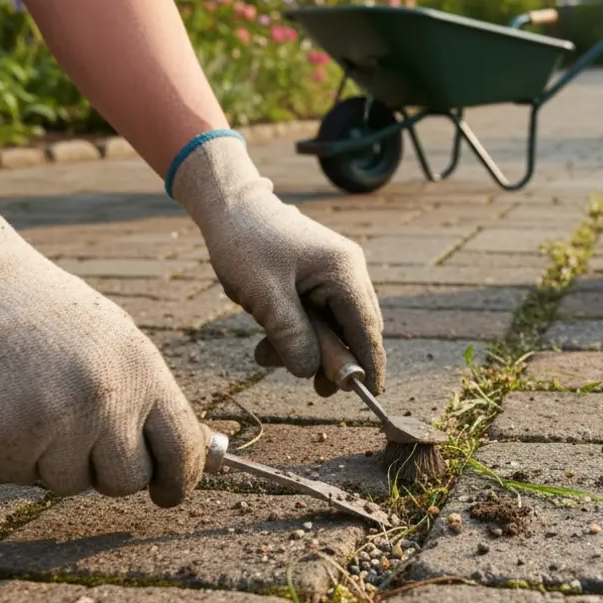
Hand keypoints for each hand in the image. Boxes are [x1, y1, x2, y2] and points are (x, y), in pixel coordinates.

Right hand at [0, 163, 207, 505]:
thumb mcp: (121, 345)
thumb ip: (150, 399)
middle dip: (108, 471)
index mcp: (143, 372)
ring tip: (33, 405)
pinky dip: (6, 454)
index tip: (168, 493)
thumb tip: (189, 455)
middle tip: (82, 439)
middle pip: (126, 481)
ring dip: (53, 460)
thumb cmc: (53, 320)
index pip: (182, 449)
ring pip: (68, 483)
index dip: (179, 481)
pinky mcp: (3, 440)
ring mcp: (54, 422)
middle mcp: (105, 400)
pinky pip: (17, 476)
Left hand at [169, 132, 385, 394]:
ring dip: (309, 348)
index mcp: (343, 272)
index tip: (372, 396)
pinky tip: (268, 339)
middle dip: (335, 360)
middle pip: (356, 330)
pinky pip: (319, 315)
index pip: (367, 329)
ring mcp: (336, 273)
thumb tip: (309, 371)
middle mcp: (349, 271)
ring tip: (267, 355)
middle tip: (314, 388)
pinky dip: (299, 332)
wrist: (230, 206)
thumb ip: (290, 335)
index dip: (369, 365)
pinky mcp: (320, 277)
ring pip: (335, 326)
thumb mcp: (264, 295)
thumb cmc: (245, 243)